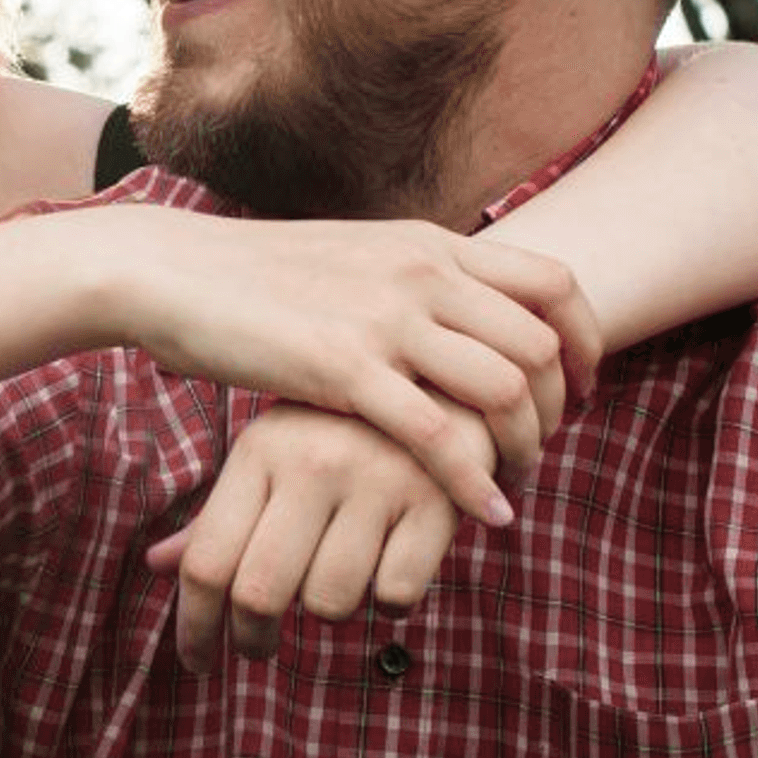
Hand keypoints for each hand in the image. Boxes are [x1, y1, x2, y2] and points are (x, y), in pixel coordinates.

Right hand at [117, 210, 601, 524]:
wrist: (171, 271)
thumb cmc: (254, 276)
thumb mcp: (353, 255)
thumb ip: (412, 279)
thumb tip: (456, 312)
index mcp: (428, 243)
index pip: (554, 282)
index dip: (586, 341)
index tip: (581, 388)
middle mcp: (420, 273)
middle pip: (543, 344)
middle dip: (560, 408)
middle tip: (540, 447)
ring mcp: (384, 318)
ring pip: (506, 389)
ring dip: (526, 447)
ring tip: (513, 481)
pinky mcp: (342, 368)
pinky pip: (437, 435)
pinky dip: (475, 482)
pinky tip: (488, 514)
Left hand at [143, 401, 461, 674]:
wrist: (448, 383)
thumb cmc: (340, 433)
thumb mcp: (273, 457)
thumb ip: (219, 516)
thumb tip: (155, 565)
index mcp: (261, 450)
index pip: (207, 561)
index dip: (194, 626)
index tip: (198, 661)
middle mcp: (313, 463)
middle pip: (260, 593)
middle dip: (252, 639)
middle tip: (257, 649)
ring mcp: (377, 481)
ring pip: (329, 603)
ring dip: (329, 611)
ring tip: (337, 578)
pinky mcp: (436, 503)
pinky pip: (394, 596)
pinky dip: (390, 599)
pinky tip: (392, 563)